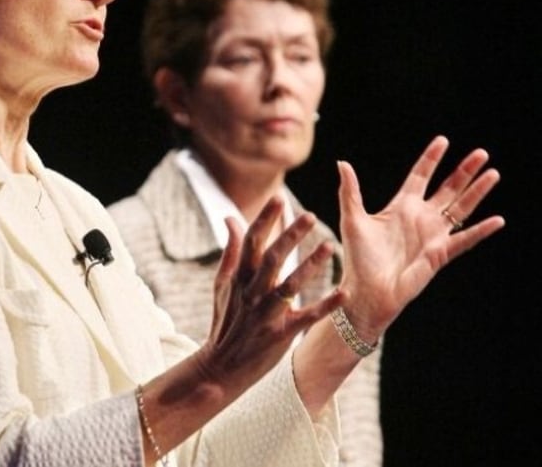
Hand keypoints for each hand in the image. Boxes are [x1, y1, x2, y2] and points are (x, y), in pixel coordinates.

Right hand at [198, 199, 342, 389]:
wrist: (222, 367)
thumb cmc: (225, 320)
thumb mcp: (222, 283)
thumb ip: (231, 250)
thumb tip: (230, 217)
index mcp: (239, 277)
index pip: (251, 241)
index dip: (265, 219)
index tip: (280, 199)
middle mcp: (252, 292)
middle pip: (272, 258)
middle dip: (290, 236)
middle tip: (311, 215)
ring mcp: (266, 314)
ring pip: (289, 286)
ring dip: (310, 266)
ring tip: (330, 246)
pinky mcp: (280, 334)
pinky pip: (306, 317)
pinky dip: (325, 306)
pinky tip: (344, 293)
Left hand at [336, 135, 504, 338]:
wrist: (366, 290)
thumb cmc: (358, 258)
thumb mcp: (353, 219)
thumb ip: (350, 191)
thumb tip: (342, 162)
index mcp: (400, 207)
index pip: (420, 176)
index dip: (431, 159)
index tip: (443, 140)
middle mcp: (420, 218)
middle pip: (448, 188)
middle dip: (464, 171)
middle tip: (481, 153)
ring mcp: (432, 235)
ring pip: (461, 208)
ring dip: (477, 192)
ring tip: (493, 173)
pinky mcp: (440, 254)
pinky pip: (465, 240)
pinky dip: (481, 231)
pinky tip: (498, 220)